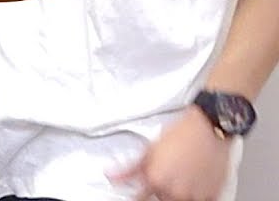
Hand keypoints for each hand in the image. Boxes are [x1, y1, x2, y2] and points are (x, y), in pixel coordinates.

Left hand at [108, 107, 232, 200]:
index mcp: (155, 180)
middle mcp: (174, 191)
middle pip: (160, 200)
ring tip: (180, 174)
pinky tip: (193, 180)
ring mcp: (193, 195)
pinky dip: (194, 194)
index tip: (137, 192)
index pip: (138, 199)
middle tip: (164, 174)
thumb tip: (110, 176)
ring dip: (176, 193)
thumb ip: (129, 168)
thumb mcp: (149, 149)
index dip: (136, 195)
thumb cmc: (181, 134)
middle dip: (158, 190)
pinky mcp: (212, 195)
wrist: (209, 127)